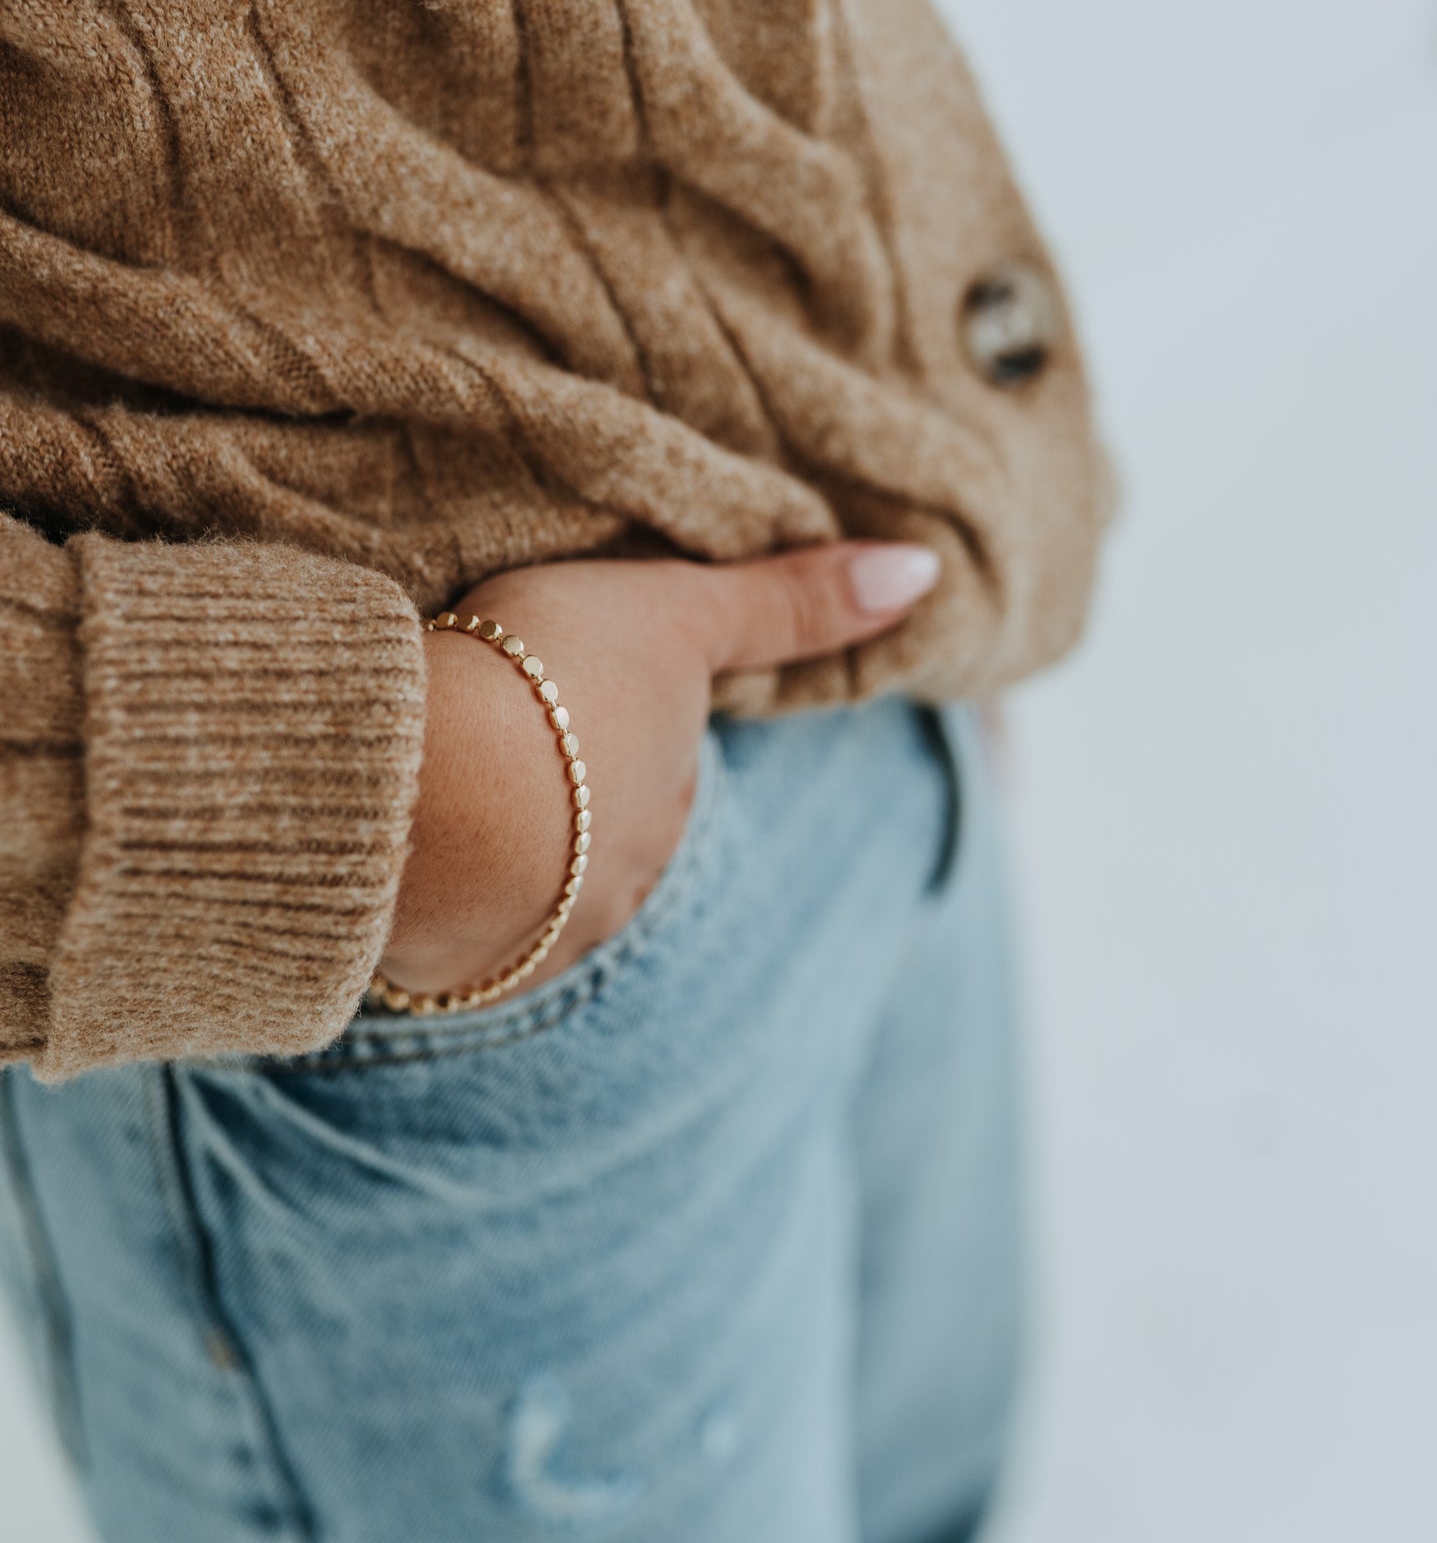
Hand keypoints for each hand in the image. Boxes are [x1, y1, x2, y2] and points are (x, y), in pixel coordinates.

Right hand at [380, 542, 941, 998]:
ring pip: (526, 894)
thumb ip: (793, 601)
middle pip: (598, 838)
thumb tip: (925, 571)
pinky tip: (405, 850)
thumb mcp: (679, 611)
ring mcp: (532, 940)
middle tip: (501, 734)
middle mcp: (620, 891)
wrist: (425, 791)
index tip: (569, 695)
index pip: (661, 769)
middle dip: (562, 801)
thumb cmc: (552, 683)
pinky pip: (452, 936)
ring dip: (495, 853)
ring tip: (440, 791)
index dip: (618, 728)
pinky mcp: (446, 971)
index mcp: (672, 806)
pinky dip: (435, 893)